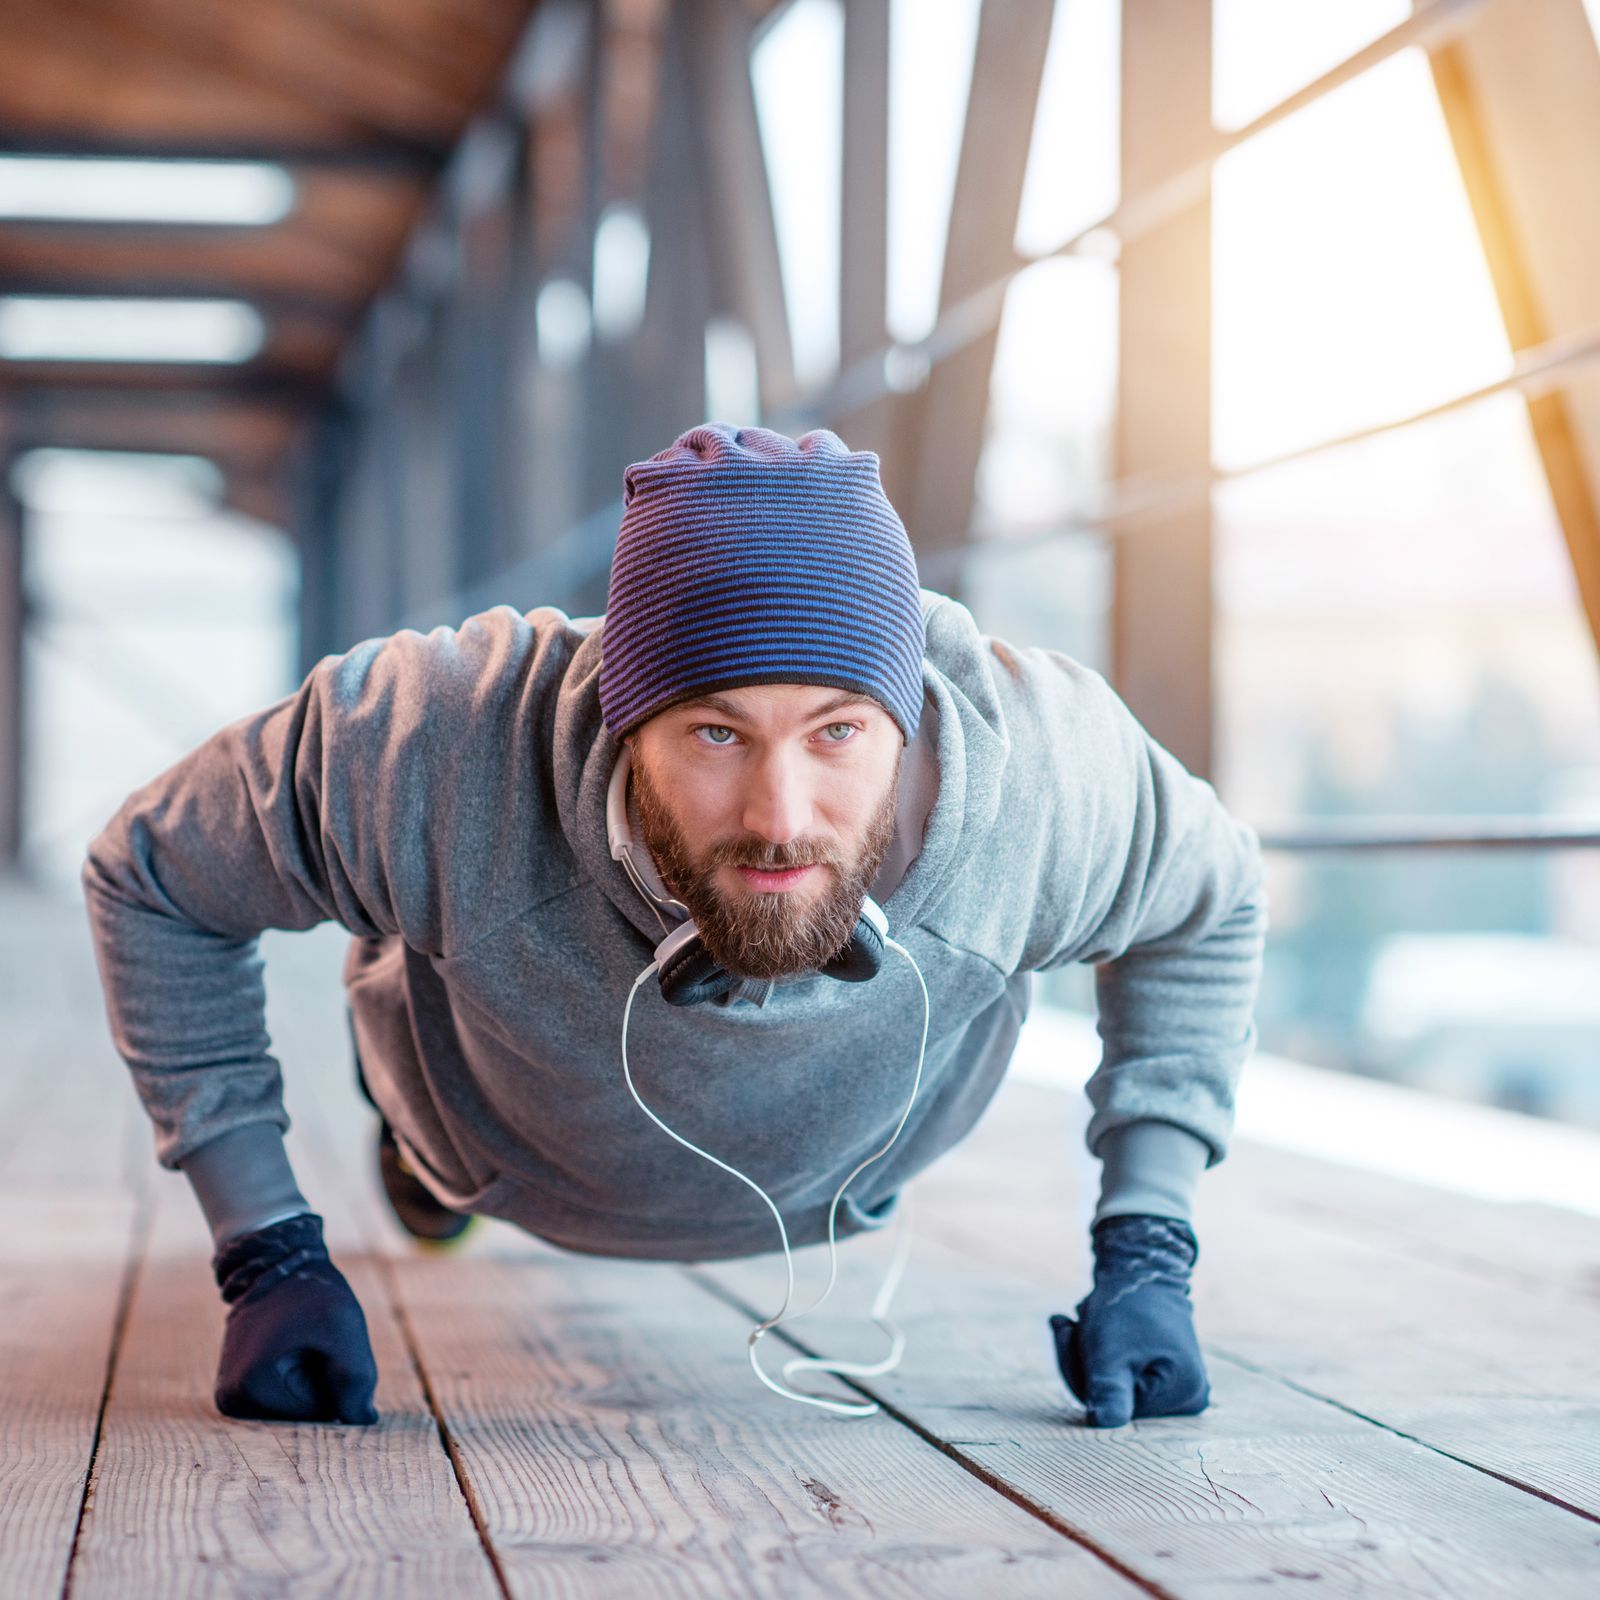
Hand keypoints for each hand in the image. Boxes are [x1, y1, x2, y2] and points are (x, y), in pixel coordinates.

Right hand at [211, 1212, 378, 1423]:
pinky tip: (293, 1346)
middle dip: (323, 1382)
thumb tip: (364, 1422)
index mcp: (247, 1391)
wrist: (277, 1260)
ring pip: (299, 1408)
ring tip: (302, 1341)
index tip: (318, 1341)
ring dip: (314, 1379)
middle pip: (304, 1418)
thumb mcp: (343, 1328)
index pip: (317, 1416)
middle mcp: (229, 1403)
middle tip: (313, 1339)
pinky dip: (302, 1376)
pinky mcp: (239, 1390)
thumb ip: (357, 1378)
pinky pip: (289, 1397)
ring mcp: (231, 1398)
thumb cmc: (312, 1292)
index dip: (334, 1378)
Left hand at [1049, 1213, 1208, 1427]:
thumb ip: (1108, 1388)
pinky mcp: (1162, 1377)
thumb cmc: (1127, 1305)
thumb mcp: (1109, 1349)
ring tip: (1080, 1320)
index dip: (1080, 1374)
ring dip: (1084, 1356)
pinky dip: (1096, 1356)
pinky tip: (1086, 1327)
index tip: (1064, 1329)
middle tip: (1067, 1323)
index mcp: (1185, 1395)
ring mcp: (1177, 1389)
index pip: (1116, 1409)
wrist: (1140, 1265)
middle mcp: (1188, 1398)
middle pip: (1115, 1400)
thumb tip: (1103, 1424)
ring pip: (1111, 1390)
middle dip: (1081, 1363)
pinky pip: (1118, 1380)